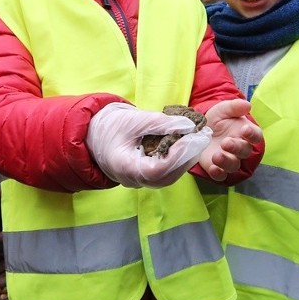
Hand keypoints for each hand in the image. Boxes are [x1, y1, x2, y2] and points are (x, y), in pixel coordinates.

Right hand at [86, 103, 211, 187]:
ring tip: (199, 140)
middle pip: (167, 176)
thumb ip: (160, 123)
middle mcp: (134, 180)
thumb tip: (189, 126)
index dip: (177, 156)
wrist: (95, 134)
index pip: (157, 170)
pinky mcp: (146, 175)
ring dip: (186, 159)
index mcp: (125, 168)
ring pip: (169, 176)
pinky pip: (166, 172)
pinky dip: (179, 159)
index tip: (193, 138)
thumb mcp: (134, 119)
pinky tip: (188, 145)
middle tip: (203, 138)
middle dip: (187, 157)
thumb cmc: (110, 126)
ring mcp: (140, 180)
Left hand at [198, 99, 263, 180]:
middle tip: (226, 142)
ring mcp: (229, 159)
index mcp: (246, 133)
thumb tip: (247, 105)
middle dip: (237, 148)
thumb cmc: (217, 119)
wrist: (199, 129)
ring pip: (234, 165)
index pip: (255, 136)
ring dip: (226, 161)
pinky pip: (221, 175)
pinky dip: (218, 174)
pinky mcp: (217, 168)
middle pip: (245, 152)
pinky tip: (213, 168)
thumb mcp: (223, 109)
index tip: (245, 130)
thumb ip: (234, 107)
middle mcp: (240, 148)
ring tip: (217, 155)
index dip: (252, 134)